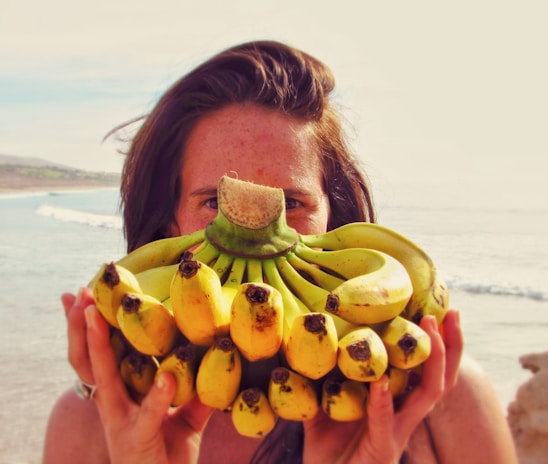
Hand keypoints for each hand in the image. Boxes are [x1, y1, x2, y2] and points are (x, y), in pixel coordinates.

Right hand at [62, 289, 211, 463]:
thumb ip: (195, 391)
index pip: (107, 352)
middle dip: (85, 325)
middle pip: (94, 358)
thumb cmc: (167, 454)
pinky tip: (167, 377)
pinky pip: (148, 414)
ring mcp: (120, 420)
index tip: (89, 295)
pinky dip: (158, 396)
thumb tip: (218, 361)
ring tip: (96, 317)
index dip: (97, 326)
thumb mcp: (184, 417)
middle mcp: (115, 402)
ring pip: (106, 377)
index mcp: (123, 393)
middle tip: (82, 292)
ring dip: (100, 345)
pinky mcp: (136, 439)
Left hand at [303, 310, 462, 463]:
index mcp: (395, 406)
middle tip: (451, 312)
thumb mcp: (325, 411)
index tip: (435, 312)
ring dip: (430, 360)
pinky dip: (383, 401)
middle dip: (450, 345)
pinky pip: (385, 422)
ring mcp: (396, 434)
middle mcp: (403, 417)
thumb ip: (325, 383)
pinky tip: (381, 382)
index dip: (437, 345)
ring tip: (427, 330)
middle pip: (440, 378)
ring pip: (428, 395)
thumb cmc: (329, 454)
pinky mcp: (382, 450)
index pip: (425, 371)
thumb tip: (311, 349)